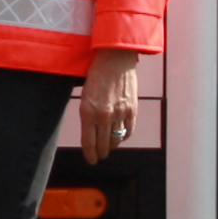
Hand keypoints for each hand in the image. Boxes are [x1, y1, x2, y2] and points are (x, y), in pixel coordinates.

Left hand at [76, 46, 142, 163]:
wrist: (115, 59)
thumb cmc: (97, 75)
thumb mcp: (85, 96)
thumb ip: (88, 116)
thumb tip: (91, 134)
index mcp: (88, 112)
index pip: (89, 143)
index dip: (90, 155)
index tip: (91, 160)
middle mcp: (104, 116)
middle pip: (103, 145)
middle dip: (100, 153)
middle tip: (99, 155)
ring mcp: (119, 114)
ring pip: (116, 140)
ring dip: (112, 146)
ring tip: (109, 146)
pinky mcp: (132, 110)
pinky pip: (128, 132)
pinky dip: (123, 137)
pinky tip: (119, 136)